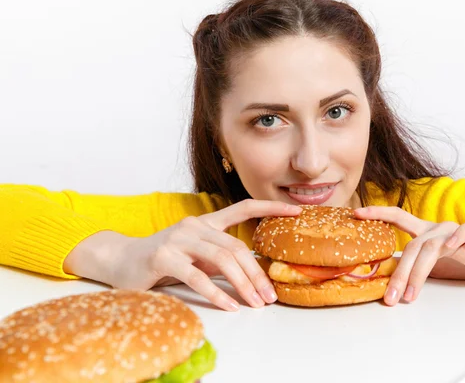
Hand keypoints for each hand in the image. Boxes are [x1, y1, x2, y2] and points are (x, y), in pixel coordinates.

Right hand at [65, 199, 301, 310]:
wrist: (119, 261)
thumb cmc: (163, 261)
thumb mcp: (195, 257)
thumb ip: (219, 259)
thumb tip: (251, 274)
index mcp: (205, 223)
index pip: (242, 208)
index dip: (269, 208)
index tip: (295, 212)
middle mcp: (194, 226)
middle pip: (236, 246)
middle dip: (257, 273)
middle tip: (270, 296)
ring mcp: (178, 239)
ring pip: (221, 260)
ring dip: (242, 284)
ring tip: (256, 303)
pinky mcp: (163, 257)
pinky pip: (197, 276)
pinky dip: (216, 293)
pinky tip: (230, 306)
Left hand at [353, 206, 464, 305]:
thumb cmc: (462, 263)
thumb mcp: (433, 265)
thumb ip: (414, 267)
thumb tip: (387, 284)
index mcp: (425, 232)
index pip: (398, 217)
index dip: (377, 213)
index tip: (355, 213)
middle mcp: (438, 227)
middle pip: (413, 245)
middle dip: (400, 274)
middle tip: (390, 298)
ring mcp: (457, 229)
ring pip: (433, 246)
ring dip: (419, 273)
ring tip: (410, 296)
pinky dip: (459, 236)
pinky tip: (450, 248)